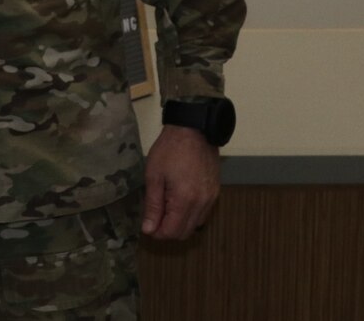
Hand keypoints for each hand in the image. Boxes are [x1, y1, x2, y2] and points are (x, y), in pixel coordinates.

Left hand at [142, 125, 218, 241]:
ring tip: (166, 207)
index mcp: (185, 200)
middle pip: (185, 232)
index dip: (157, 233)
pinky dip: (191, 215)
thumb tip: (148, 229)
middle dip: (168, 230)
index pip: (172, 231)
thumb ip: (153, 205)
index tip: (147, 225)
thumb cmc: (169, 150)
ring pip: (195, 225)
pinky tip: (180, 202)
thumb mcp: (154, 175)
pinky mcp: (216, 192)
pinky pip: (203, 213)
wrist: (194, 129)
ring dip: (180, 223)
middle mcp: (202, 203)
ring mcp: (212, 198)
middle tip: (155, 217)